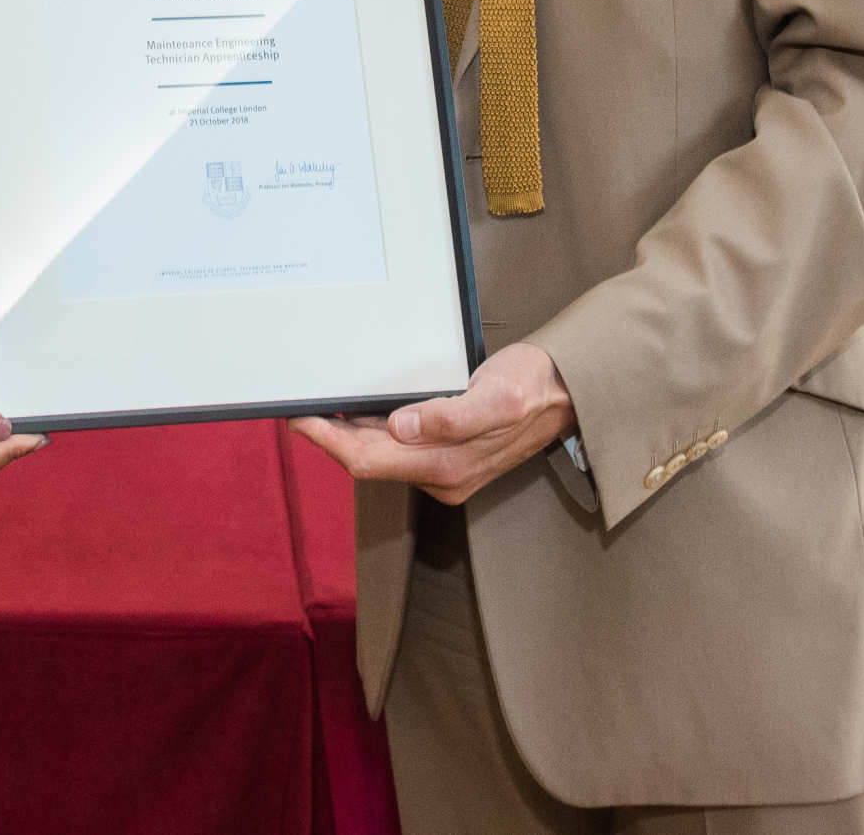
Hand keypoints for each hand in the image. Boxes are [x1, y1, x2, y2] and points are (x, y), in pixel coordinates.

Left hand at [289, 342, 574, 506]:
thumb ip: (451, 418)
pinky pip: (397, 449)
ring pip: (380, 456)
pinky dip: (371, 431)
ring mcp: (444, 469)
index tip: (299, 420)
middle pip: (369, 461)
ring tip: (317, 409)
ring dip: (348, 435)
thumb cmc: (532, 387)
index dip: (329, 442)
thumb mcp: (497, 396)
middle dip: (330, 438)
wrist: (567, 393)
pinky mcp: (447, 456)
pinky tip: (358, 411)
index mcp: (448, 466)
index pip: (370, 460)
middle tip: (296, 410)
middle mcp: (441, 475)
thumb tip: (400, 427)